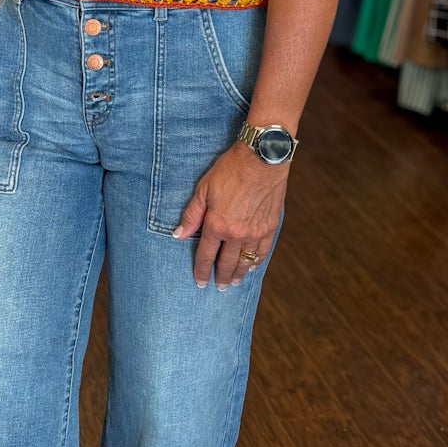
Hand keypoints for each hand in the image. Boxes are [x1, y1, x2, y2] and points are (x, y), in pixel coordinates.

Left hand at [173, 140, 287, 289]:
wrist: (261, 159)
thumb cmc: (230, 170)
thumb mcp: (203, 190)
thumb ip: (191, 215)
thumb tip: (178, 235)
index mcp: (216, 225)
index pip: (206, 256)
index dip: (201, 271)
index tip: (200, 282)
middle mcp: (236, 234)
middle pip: (227, 263)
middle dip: (221, 277)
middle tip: (219, 287)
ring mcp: (255, 232)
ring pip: (245, 261)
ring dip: (239, 273)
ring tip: (235, 282)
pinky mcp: (270, 226)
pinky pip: (262, 250)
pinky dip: (257, 261)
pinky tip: (253, 265)